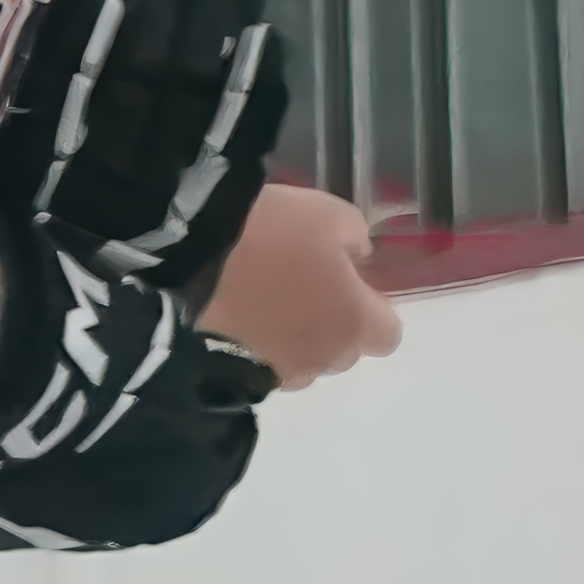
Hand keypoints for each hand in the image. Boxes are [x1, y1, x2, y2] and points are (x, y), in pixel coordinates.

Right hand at [198, 176, 401, 389]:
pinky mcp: (242, 370)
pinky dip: (267, 344)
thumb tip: (356, 257)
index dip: (374, 310)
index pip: (388, 336)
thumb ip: (357, 240)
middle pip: (346, 352)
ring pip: (307, 361)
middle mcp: (324, 358)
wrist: (195, 253)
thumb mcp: (333, 214)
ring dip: (302, 338)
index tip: (354, 282)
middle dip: (338, 325)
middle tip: (312, 284)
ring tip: (276, 300)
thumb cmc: (275, 231)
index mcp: (355, 324)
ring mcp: (281, 369)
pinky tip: (251, 313)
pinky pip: (269, 363)